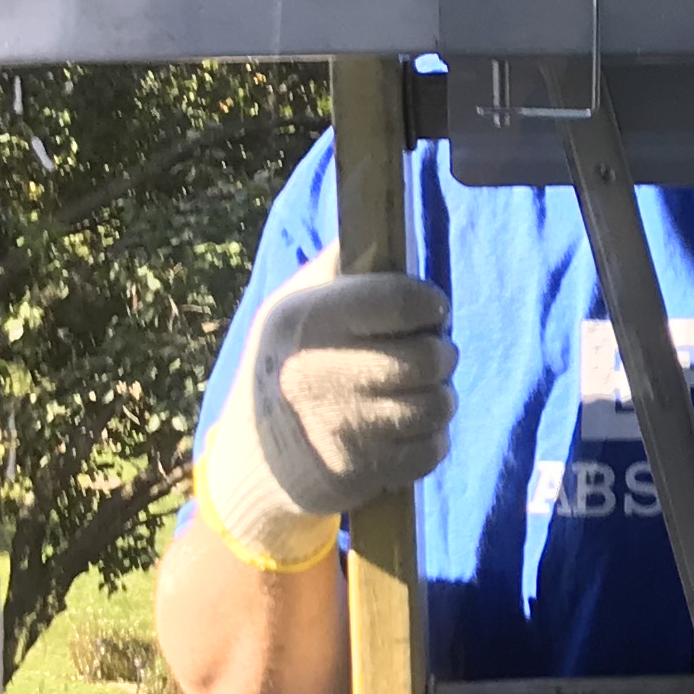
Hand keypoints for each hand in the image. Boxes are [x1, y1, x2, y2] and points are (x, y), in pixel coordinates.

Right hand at [195, 247, 455, 571]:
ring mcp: (340, 427)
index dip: (430, 304)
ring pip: (437, 405)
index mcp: (307, 318)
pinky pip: (431, 451)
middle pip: (429, 358)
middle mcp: (320, 372)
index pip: (401, 299)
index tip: (430, 311)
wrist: (253, 461)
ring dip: (440, 399)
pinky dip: (430, 440)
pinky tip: (407, 430)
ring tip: (420, 393)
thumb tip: (383, 222)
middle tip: (430, 357)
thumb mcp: (292, 306)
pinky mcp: (358, 472)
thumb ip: (339, 268)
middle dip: (441, 355)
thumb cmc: (287, 364)